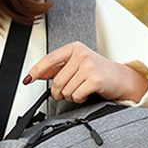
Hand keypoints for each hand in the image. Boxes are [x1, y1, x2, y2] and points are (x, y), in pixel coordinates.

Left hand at [22, 42, 147, 103]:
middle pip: (57, 81)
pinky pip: (76, 95)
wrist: (120, 78)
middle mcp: (81, 54)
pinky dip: (79, 98)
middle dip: (59, 92)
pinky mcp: (95, 79)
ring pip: (66, 90)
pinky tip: (87, 93)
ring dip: (71, 96)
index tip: (27, 79)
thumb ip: (58, 69)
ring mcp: (89, 66)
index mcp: (75, 48)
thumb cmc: (98, 72)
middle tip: (66, 93)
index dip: (36, 71)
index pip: (50, 60)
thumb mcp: (77, 65)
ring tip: (81, 90)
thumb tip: (37, 74)